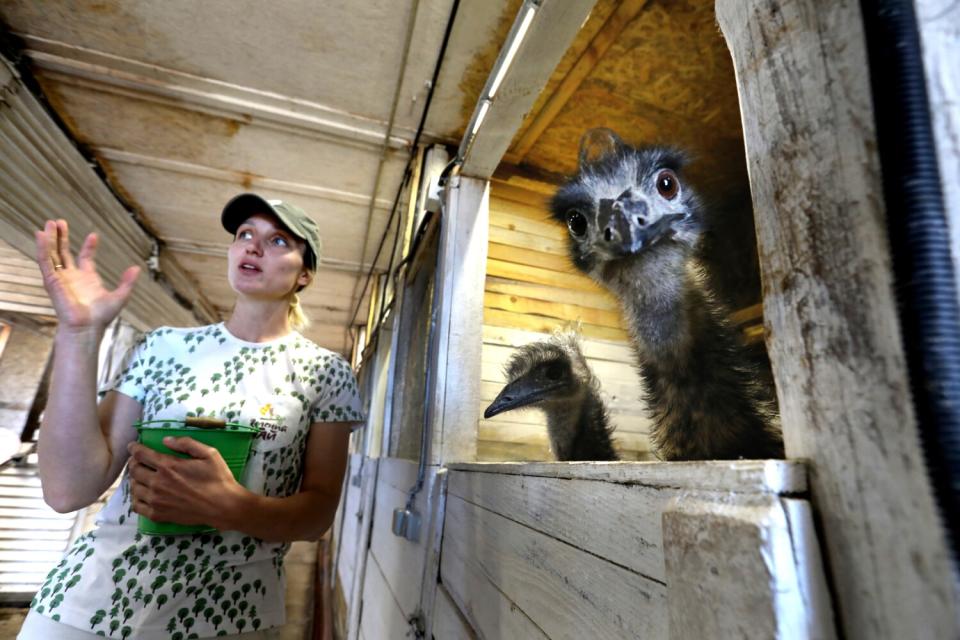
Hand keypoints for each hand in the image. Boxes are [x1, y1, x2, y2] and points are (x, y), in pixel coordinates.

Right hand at [35, 219, 139, 331]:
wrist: (87, 327)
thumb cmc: (101, 317)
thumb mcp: (120, 296)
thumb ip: (127, 282)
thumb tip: (136, 268)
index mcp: (87, 279)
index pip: (85, 258)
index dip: (88, 246)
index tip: (93, 235)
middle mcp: (72, 277)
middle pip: (64, 252)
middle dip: (61, 237)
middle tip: (60, 222)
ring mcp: (60, 278)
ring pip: (53, 254)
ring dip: (51, 239)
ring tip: (51, 223)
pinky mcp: (51, 280)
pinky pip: (45, 261)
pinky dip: (43, 247)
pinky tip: (42, 235)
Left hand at [127, 437, 244, 528]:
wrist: (223, 506)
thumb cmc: (218, 478)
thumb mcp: (209, 454)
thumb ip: (186, 443)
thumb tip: (166, 440)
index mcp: (169, 466)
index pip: (141, 454)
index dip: (134, 448)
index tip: (133, 446)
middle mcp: (158, 483)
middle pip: (134, 470)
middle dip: (133, 462)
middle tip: (137, 460)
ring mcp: (156, 500)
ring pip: (133, 487)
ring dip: (133, 479)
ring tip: (139, 477)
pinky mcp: (158, 514)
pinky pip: (137, 506)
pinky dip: (135, 498)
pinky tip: (141, 494)